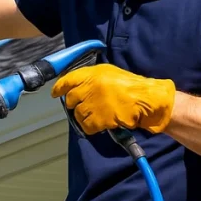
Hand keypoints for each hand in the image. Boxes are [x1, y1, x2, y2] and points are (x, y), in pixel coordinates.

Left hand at [50, 64, 174, 135]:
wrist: (145, 100)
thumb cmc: (130, 86)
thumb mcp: (109, 72)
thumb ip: (92, 76)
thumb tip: (77, 84)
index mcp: (92, 74)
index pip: (67, 80)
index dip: (59, 88)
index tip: (55, 93)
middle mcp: (90, 87)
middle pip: (70, 99)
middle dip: (74, 104)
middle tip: (83, 106)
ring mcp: (93, 104)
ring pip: (77, 114)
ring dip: (84, 116)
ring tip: (97, 115)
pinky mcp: (98, 119)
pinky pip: (86, 126)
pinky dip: (91, 127)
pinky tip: (100, 123)